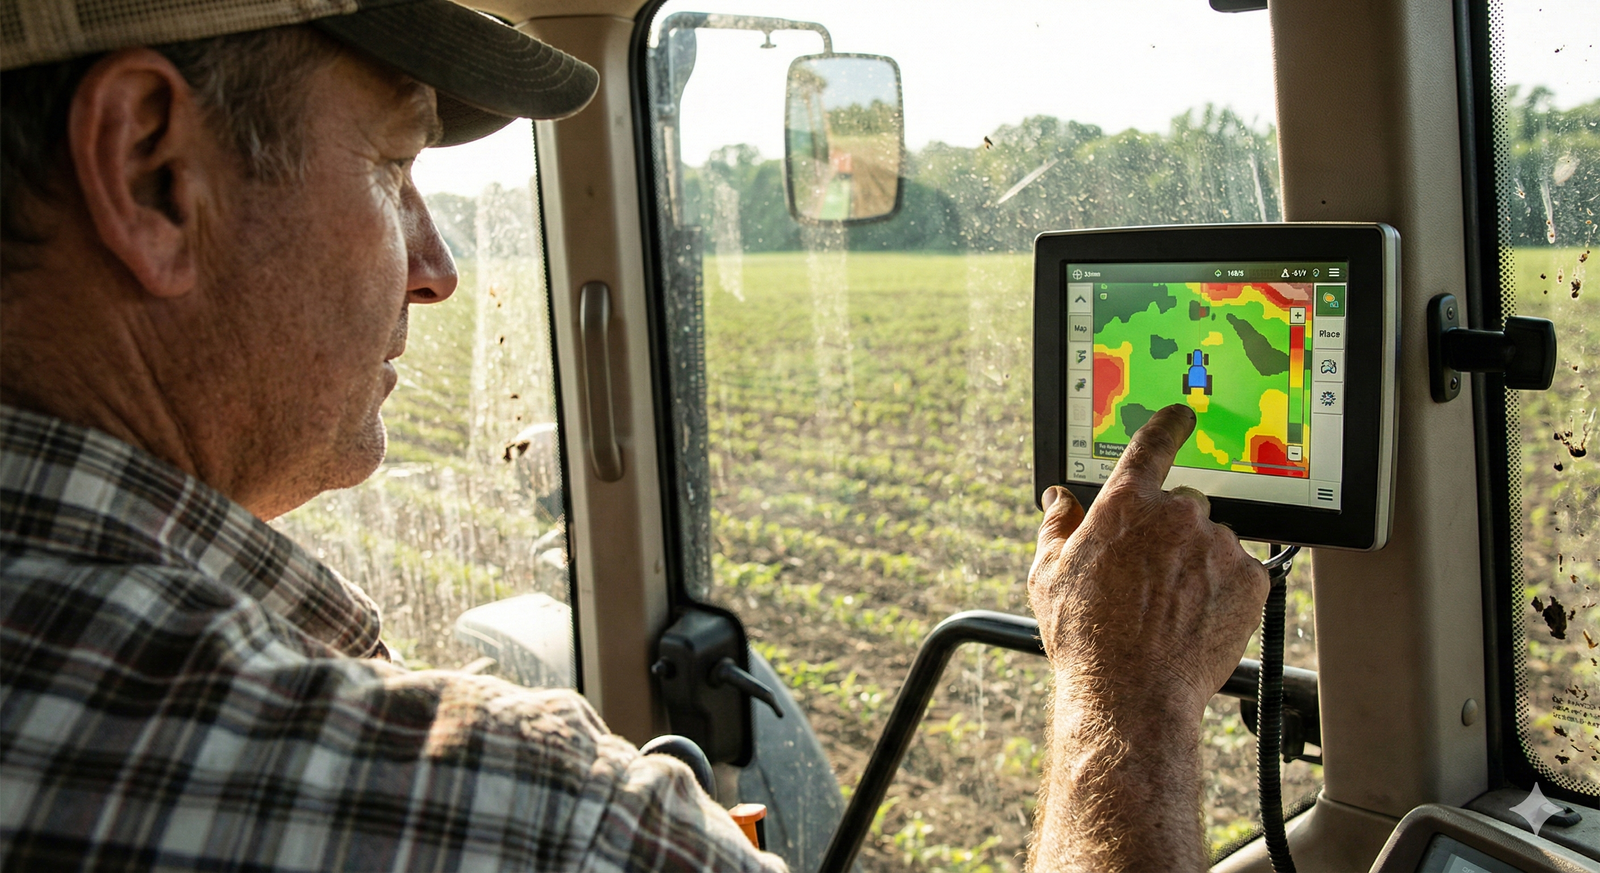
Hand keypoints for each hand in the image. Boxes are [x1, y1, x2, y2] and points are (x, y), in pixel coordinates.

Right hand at [1028, 403, 1269, 715]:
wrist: (1132, 693)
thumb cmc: (1085, 637)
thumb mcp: (1049, 576)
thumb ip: (1057, 527)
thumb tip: (1058, 500)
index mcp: (1126, 503)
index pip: (1154, 444)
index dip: (1169, 425)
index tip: (1181, 416)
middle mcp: (1177, 514)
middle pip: (1183, 504)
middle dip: (1170, 531)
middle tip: (1150, 576)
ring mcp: (1218, 546)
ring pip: (1213, 541)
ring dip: (1198, 561)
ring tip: (1171, 607)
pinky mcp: (1250, 579)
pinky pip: (1241, 572)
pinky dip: (1224, 589)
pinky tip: (1197, 618)